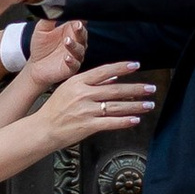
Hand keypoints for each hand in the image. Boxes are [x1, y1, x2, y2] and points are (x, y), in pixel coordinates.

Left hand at [19, 16, 90, 91]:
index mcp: (70, 31)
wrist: (35, 66)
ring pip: (80, 50)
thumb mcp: (42, 29)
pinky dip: (72, 61)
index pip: (79, 23)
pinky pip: (75, 64)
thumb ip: (49, 18)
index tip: (77, 15)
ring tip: (67, 41)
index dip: (80, 19)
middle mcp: (75, 43)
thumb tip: (54, 6)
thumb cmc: (40, 47)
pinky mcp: (70, 68)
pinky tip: (67, 58)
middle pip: (82, 35)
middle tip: (77, 25)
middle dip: (80, 31)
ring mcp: (74, 55)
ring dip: (74, 45)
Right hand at [27, 60, 152, 154]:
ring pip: (116, 106)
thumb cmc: (55, 108)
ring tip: (149, 104)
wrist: (43, 128)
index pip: (104, 71)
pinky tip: (136, 119)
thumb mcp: (69, 88)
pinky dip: (125, 121)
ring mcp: (86, 111)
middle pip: (115, 90)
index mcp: (78, 81)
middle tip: (151, 88)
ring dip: (135, 105)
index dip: (121, 68)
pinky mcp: (88, 126)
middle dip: (136, 89)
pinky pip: (111, 123)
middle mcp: (83, 94)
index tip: (136, 65)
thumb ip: (91, 82)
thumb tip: (113, 78)